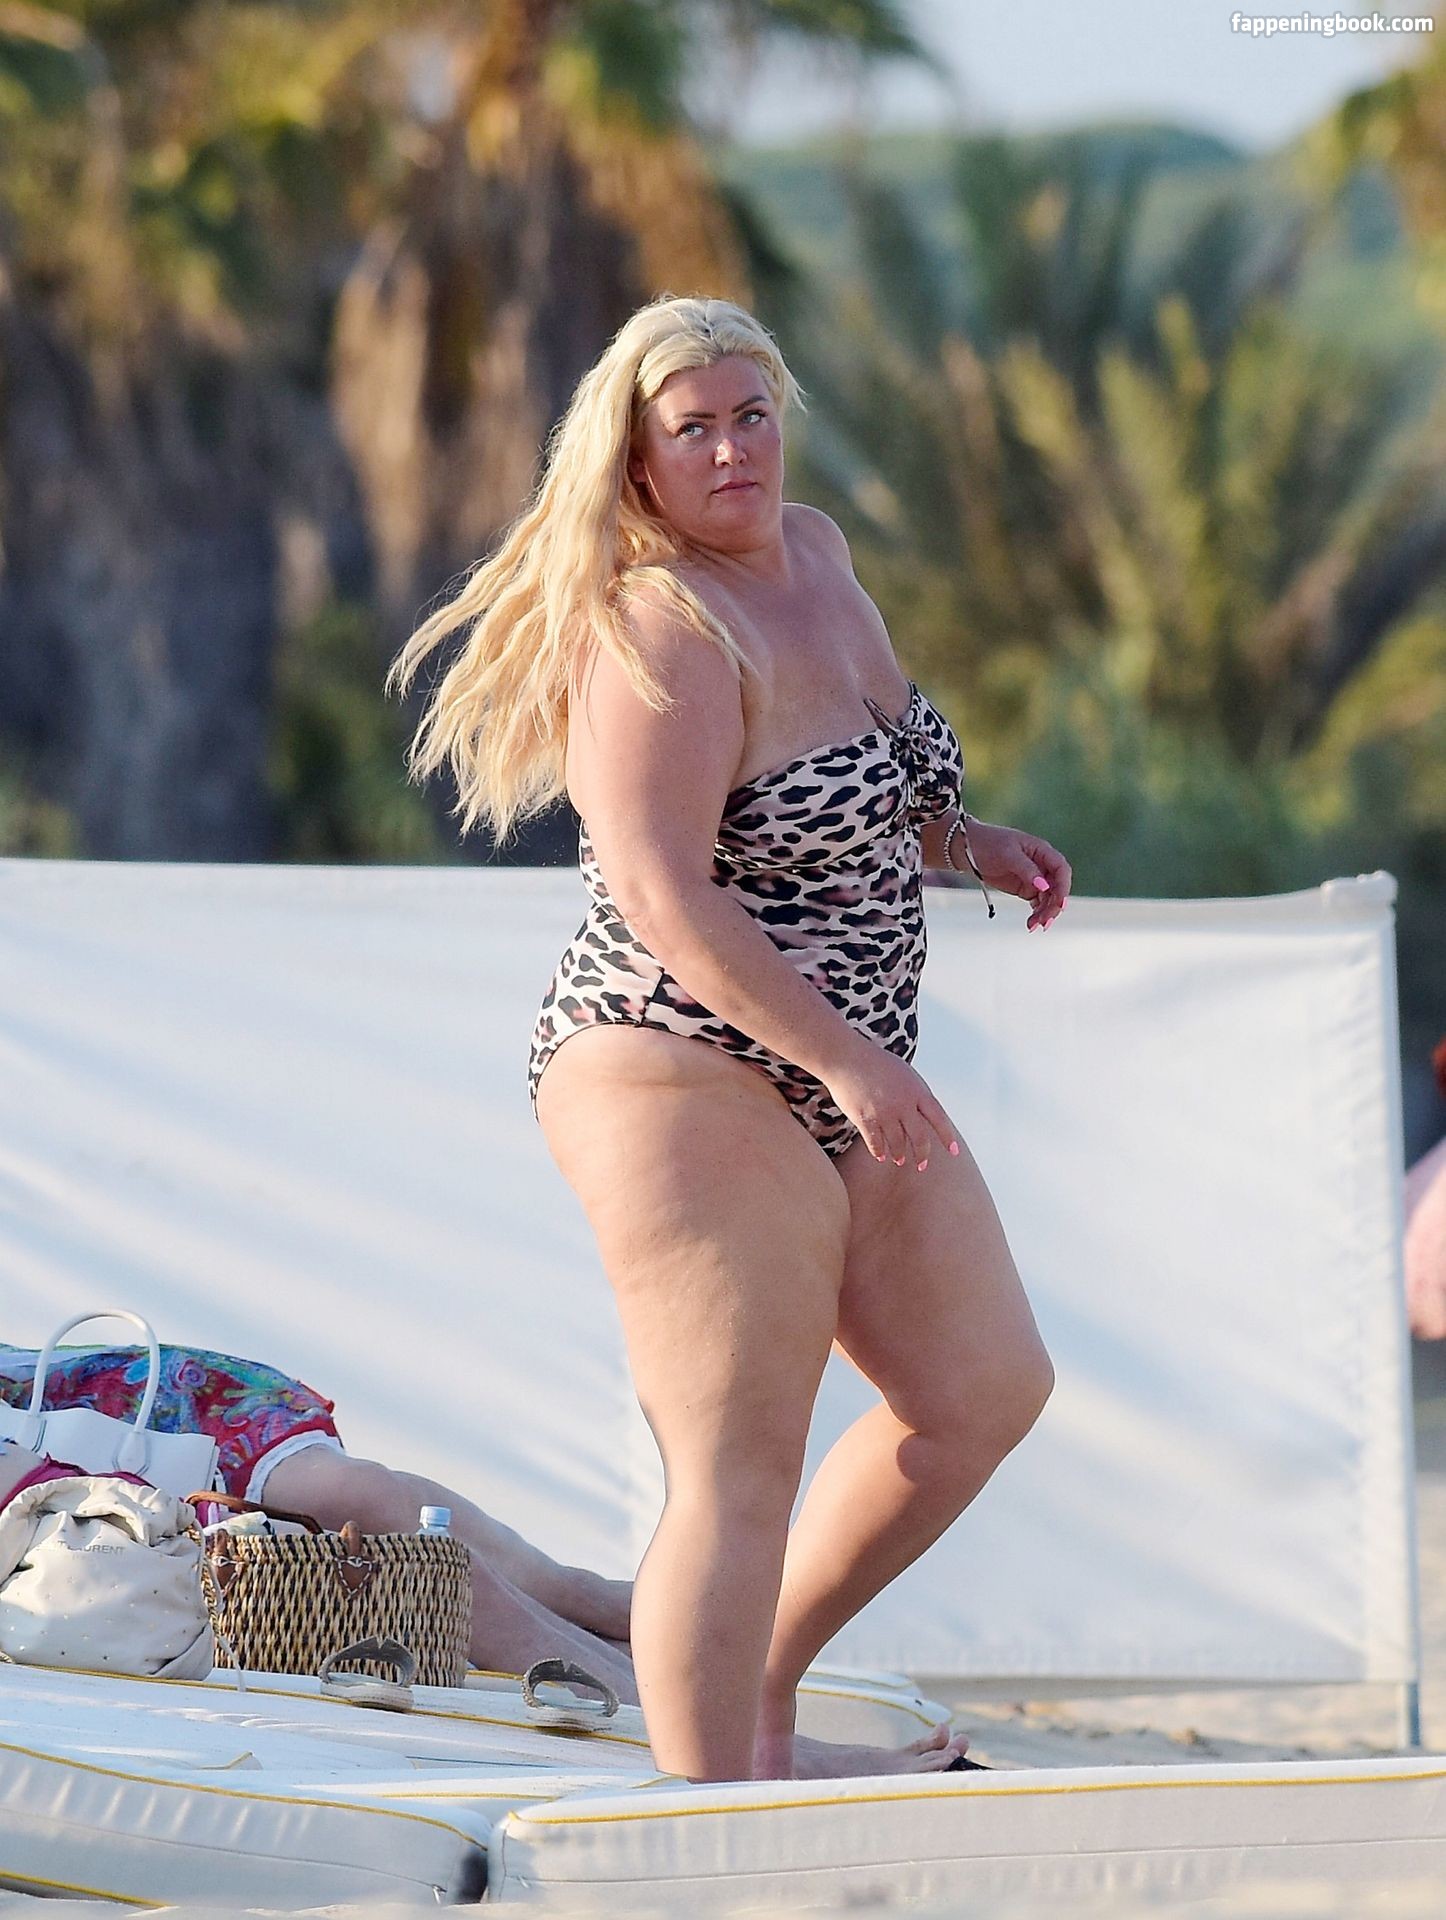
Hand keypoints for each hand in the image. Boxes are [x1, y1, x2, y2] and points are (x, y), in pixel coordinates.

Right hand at [824, 1037, 961, 1169]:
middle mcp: (903, 1103)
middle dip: (922, 1154)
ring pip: (897, 1143)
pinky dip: (879, 1151)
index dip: (947, 1136)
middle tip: (922, 1165)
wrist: (846, 1057)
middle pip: (919, 1137)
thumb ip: (915, 1093)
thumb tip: (923, 1113)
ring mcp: (884, 1112)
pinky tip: (880, 1156)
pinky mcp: (865, 1119)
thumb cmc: (873, 1061)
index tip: (953, 1151)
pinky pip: (876, 1143)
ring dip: (899, 1154)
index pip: (938, 1118)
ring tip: (899, 1159)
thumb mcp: (904, 1072)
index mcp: (916, 1090)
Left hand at [963, 819, 1071, 928]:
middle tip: (1044, 921)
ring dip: (1045, 913)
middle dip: (1053, 905)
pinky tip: (1031, 924)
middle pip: (1057, 888)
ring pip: (1048, 899)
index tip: (1059, 903)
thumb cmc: (988, 843)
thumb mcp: (1007, 854)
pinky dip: (1036, 914)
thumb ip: (1026, 869)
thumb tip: (1044, 886)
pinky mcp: (1025, 888)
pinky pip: (1037, 903)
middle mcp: (1042, 865)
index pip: (1061, 869)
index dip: (1064, 887)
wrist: (968, 848)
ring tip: (1033, 925)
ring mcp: (1034, 878)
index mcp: (1042, 851)